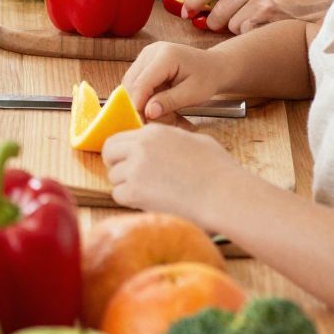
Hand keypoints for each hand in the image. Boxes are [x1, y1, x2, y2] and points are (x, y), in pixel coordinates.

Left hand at [102, 121, 235, 217]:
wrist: (223, 193)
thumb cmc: (218, 170)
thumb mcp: (194, 140)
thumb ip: (171, 139)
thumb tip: (165, 146)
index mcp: (153, 132)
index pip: (120, 138)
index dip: (122, 152)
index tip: (128, 162)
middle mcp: (140, 146)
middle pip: (109, 153)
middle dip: (117, 165)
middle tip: (131, 179)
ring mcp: (135, 168)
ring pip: (113, 177)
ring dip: (126, 186)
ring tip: (149, 193)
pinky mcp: (135, 192)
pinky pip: (118, 196)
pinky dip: (130, 201)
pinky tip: (149, 202)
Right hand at [120, 39, 230, 121]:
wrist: (213, 66)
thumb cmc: (207, 78)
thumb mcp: (193, 93)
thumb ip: (170, 101)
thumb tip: (149, 112)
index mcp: (166, 55)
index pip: (143, 82)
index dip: (138, 103)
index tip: (139, 122)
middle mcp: (151, 52)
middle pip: (132, 82)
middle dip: (139, 104)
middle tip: (153, 122)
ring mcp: (146, 55)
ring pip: (131, 84)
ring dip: (141, 102)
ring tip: (160, 113)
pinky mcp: (144, 62)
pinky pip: (136, 83)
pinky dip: (144, 97)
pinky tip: (157, 105)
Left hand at [182, 0, 286, 33]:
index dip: (192, 2)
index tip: (186, 13)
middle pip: (216, 15)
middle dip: (214, 21)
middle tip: (217, 19)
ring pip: (233, 26)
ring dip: (237, 23)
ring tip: (249, 12)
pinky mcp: (275, 14)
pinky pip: (251, 31)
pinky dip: (252, 28)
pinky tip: (262, 18)